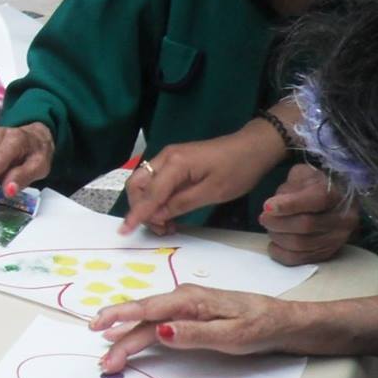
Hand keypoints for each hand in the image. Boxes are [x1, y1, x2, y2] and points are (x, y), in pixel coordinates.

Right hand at [91, 286, 308, 372]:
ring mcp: (186, 306)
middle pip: (143, 318)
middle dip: (119, 338)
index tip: (98, 329)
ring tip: (108, 351)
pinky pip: (158, 322)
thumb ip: (194, 333)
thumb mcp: (232, 335)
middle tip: (105, 362)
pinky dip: (140, 332)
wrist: (286, 322)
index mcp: (190, 300)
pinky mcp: (190, 315)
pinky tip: (127, 335)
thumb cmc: (262, 327)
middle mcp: (183, 299)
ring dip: (127, 336)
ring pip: (148, 321)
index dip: (119, 319)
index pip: (146, 310)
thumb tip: (160, 331)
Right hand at [122, 123, 284, 233]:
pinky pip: (156, 181)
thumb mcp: (213, 192)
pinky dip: (156, 198)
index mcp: (175, 164)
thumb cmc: (238, 169)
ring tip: (165, 223)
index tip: (124, 231)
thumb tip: (156, 216)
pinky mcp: (174, 162)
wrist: (254, 147)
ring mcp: (168, 158)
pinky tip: (168, 211)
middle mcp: (165, 157)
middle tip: (159, 228)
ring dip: (147, 204)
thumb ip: (181, 204)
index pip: (149, 193)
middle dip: (140, 208)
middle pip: (137, 184)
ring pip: (144, 183)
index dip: (137, 214)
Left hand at [262, 163, 358, 265]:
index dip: (290, 205)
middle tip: (263, 217)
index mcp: (337, 195)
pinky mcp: (326, 253)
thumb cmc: (310, 186)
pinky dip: (280, 253)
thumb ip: (291, 186)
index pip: (317, 200)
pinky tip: (273, 244)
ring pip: (301, 244)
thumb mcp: (302, 175)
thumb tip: (273, 206)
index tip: (267, 206)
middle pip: (306, 225)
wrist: (327, 202)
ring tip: (270, 227)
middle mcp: (343, 219)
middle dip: (278, 222)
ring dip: (277, 236)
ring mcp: (337, 239)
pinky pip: (299, 259)